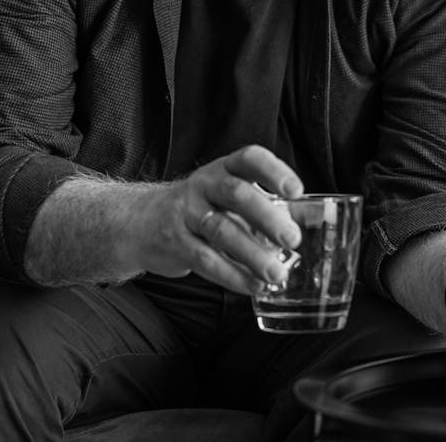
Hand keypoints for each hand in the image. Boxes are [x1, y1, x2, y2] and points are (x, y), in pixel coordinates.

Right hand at [127, 145, 304, 293]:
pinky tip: (254, 286)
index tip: (296, 191)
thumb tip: (305, 225)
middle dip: (267, 217)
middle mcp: (204, 185)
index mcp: (224, 168)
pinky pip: (205, 260)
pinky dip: (232, 275)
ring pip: (221, 231)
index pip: (250, 158)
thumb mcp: (227, 196)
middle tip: (293, 239)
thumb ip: (262, 206)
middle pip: (237, 194)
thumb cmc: (201, 207)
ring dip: (253, 255)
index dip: (274, 171)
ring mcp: (185, 212)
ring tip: (278, 273)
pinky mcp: (174, 242)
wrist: (140, 221)